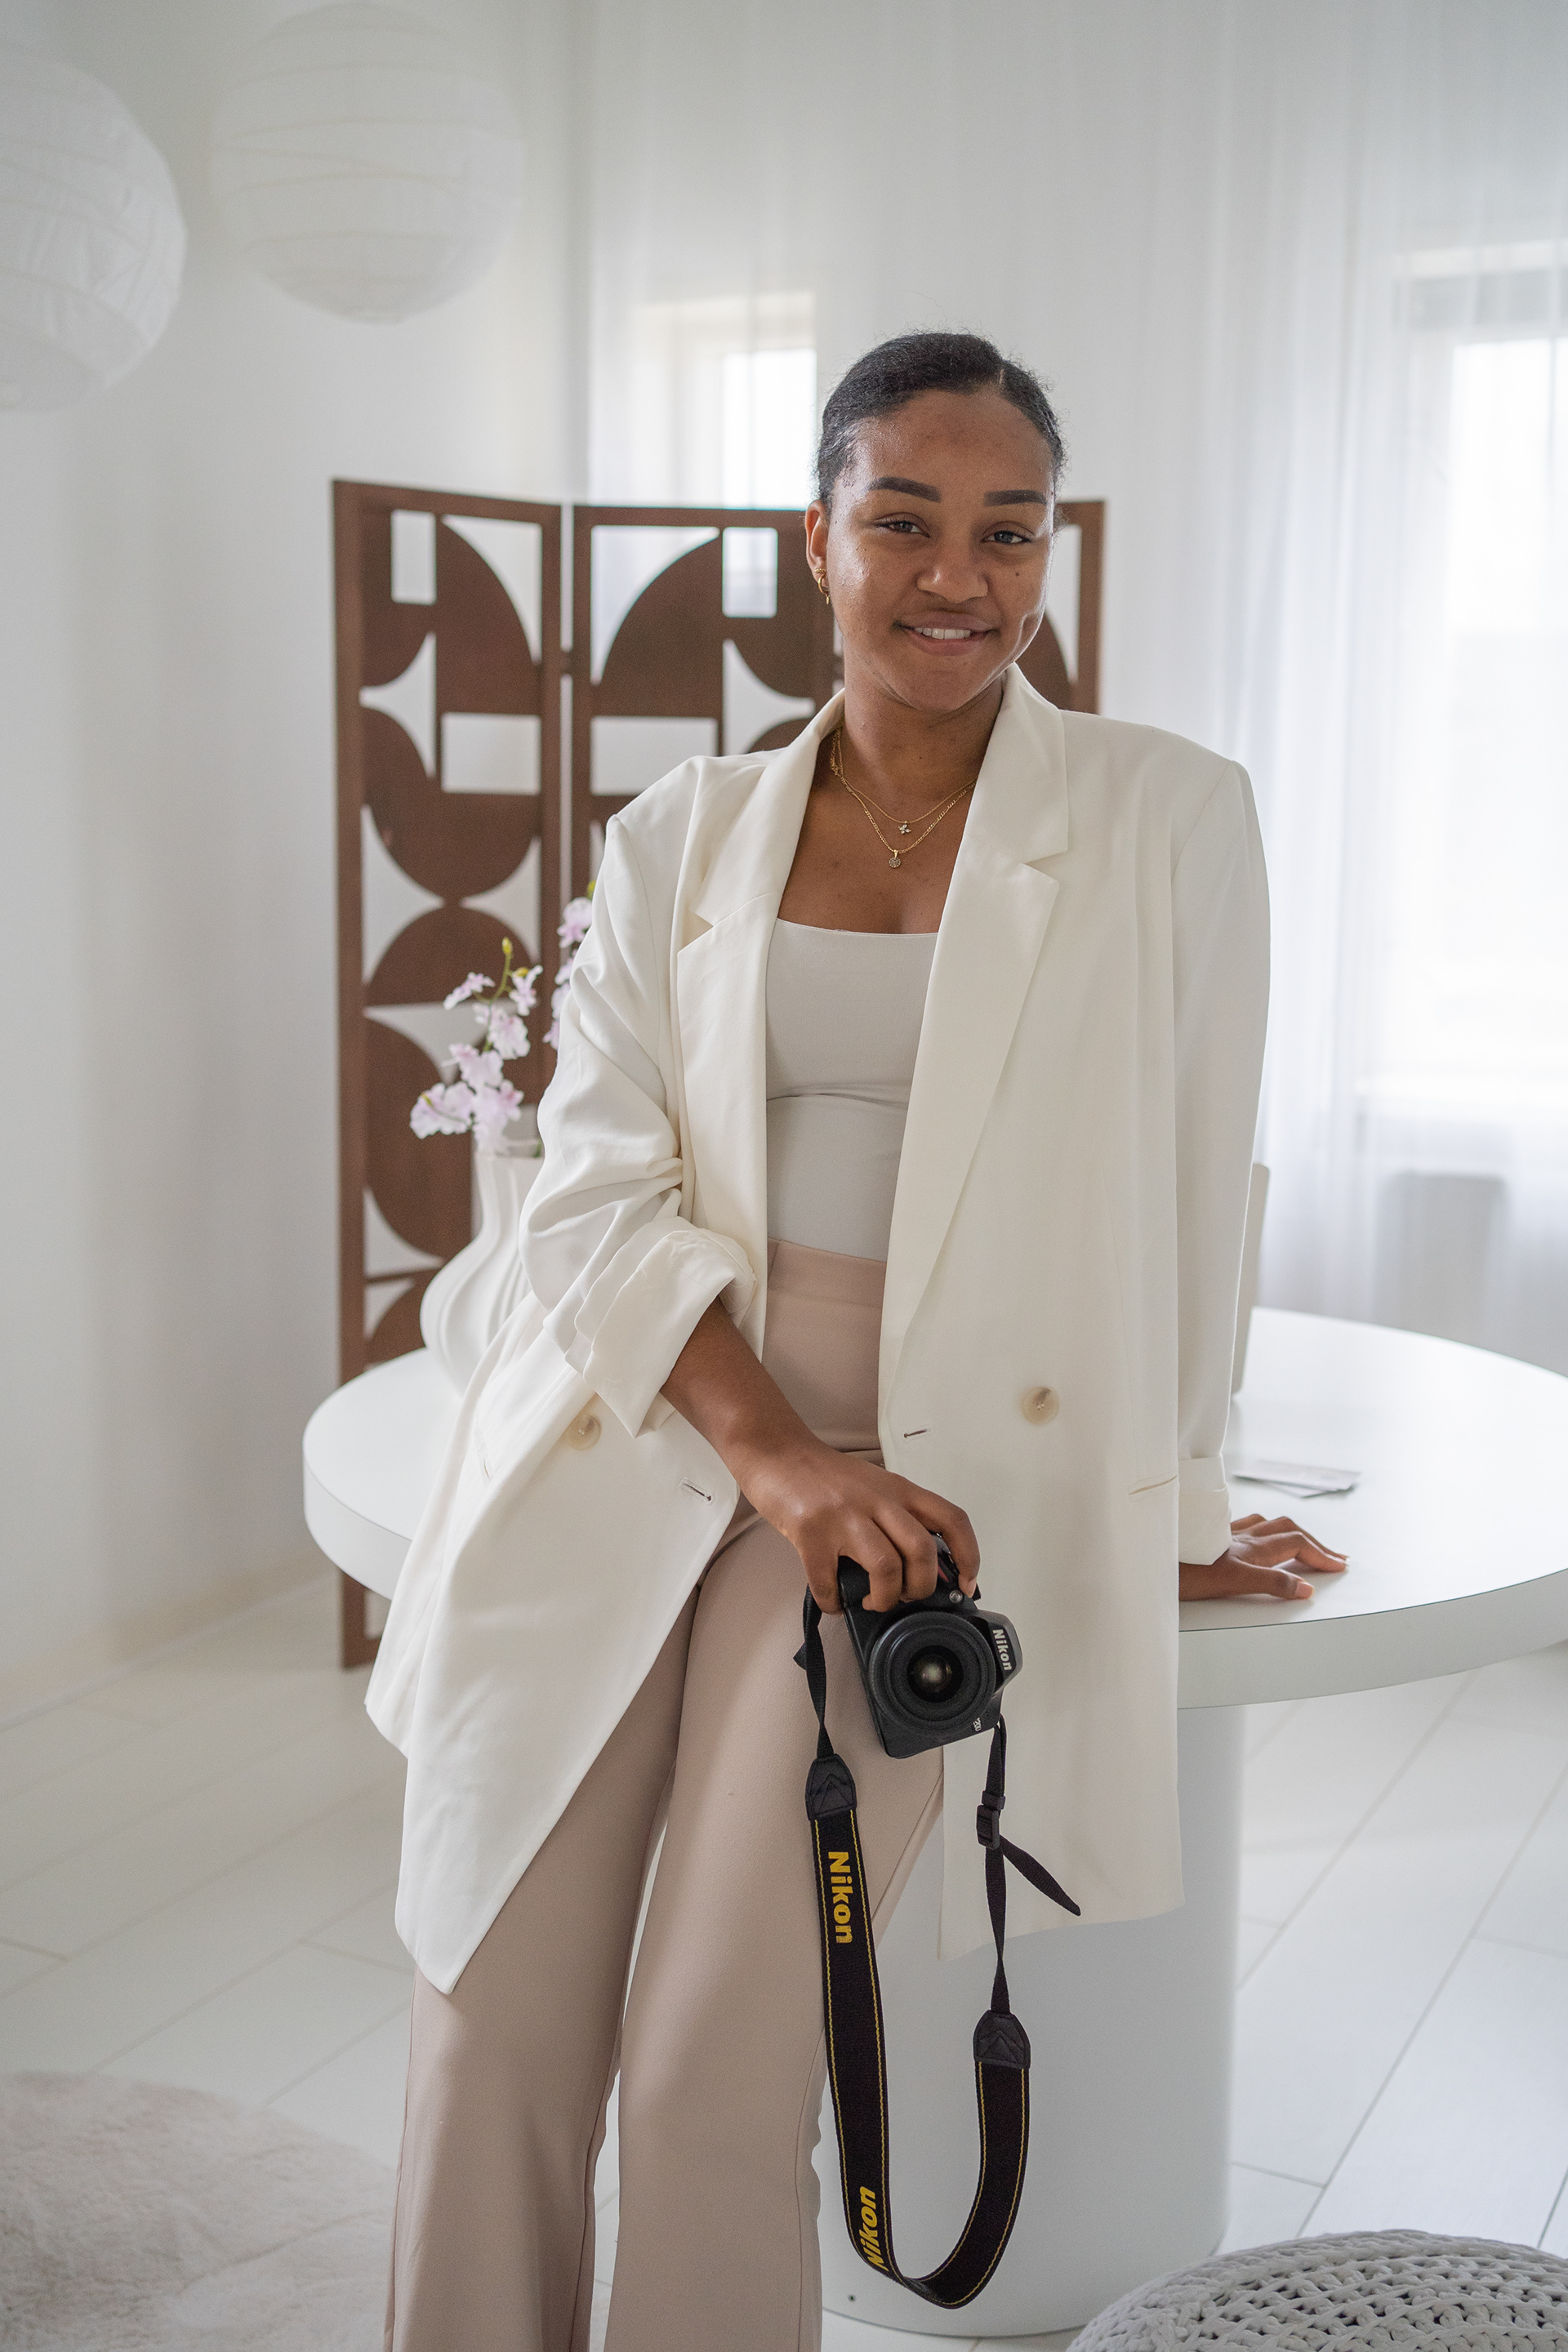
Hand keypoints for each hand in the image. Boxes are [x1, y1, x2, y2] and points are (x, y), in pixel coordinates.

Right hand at [735, 1432, 979, 1617]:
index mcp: (899, 1489)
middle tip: (904, 1597)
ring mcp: (843, 1515)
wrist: (776, 1452)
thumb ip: (898, 1516)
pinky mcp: (811, 1532)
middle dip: (920, 1588)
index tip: (966, 1584)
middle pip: (922, 1551)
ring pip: (886, 1568)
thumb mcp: (874, 1486)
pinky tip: (833, 1600)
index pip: (952, 1520)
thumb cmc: (825, 1476)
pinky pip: (829, 1583)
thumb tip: (921, 1567)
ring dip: (884, 1598)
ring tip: (871, 1601)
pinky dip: (834, 1602)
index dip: (969, 1556)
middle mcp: (877, 1500)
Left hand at [1179, 1514, 1346, 1601]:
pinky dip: (1263, 1530)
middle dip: (1314, 1542)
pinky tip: (1256, 1535)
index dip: (1320, 1554)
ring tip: (1304, 1542)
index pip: (1297, 1544)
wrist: (1151, 1561)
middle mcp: (1242, 1536)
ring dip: (1291, 1532)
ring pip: (1267, 1525)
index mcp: (1252, 1547)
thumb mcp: (1234, 1583)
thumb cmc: (1186, 1573)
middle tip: (1333, 1556)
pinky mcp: (1211, 1536)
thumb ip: (1271, 1584)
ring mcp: (1226, 1534)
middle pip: (1288, 1530)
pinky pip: (1246, 1526)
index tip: (1339, 1565)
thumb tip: (1305, 1589)